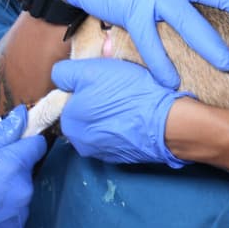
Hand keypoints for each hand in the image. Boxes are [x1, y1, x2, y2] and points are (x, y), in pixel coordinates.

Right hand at [0, 105, 46, 227]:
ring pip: (20, 191)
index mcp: (14, 164)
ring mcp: (21, 211)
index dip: (25, 140)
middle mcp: (23, 188)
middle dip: (11, 167)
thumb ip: (1, 132)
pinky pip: (15, 212)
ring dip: (7, 189)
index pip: (37, 144)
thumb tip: (21, 117)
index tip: (16, 142)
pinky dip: (3, 209)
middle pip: (26, 169)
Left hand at [50, 57, 188, 167]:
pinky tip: (136, 116)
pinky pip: (117, 135)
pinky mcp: (124, 157)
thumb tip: (60, 77)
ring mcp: (103, 153)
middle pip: (84, 113)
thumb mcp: (90, 71)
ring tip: (129, 101)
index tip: (101, 80)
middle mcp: (81, 143)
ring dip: (110, 113)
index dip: (84, 85)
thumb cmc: (129, 94)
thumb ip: (65, 73)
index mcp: (70, 122)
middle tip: (116, 88)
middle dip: (96, 100)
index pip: (68, 98)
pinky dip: (124, 126)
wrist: (168, 123)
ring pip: (100, 124)